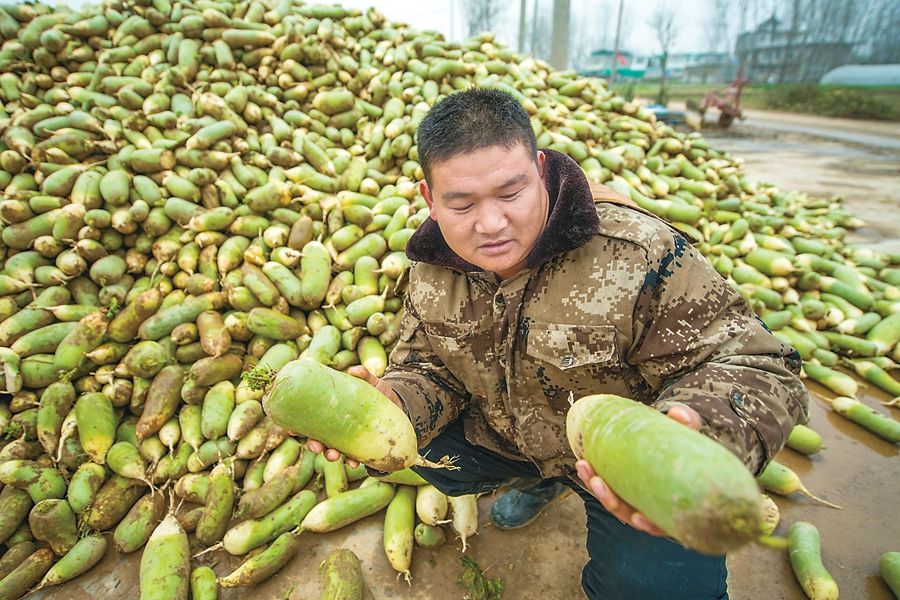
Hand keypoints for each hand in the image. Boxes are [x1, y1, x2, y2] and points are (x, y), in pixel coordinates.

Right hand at [306, 365, 402, 468]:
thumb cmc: (379, 393)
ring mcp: (348, 439)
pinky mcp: (362, 448)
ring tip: (334, 456)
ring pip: (333, 451)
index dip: (298, 426)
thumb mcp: (372, 382)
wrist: (400, 408)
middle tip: (316, 446)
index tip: (292, 430)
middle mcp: (336, 428)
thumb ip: (364, 374)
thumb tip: (354, 370)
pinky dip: (353, 461)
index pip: (310, 420)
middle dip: (314, 445)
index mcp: (332, 412)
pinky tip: (355, 462)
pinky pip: (354, 458)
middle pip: (318, 439)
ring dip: (331, 456)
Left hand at [574, 404, 701, 537]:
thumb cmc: (688, 450)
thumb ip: (687, 426)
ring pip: (614, 502)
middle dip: (610, 501)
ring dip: (596, 487)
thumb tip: (679, 414)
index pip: (662, 525)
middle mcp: (653, 509)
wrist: (676, 446)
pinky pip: (606, 489)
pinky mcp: (623, 489)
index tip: (639, 517)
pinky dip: (593, 478)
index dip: (650, 525)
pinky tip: (584, 463)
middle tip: (599, 483)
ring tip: (584, 466)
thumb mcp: (690, 438)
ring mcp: (636, 501)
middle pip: (629, 515)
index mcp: (673, 507)